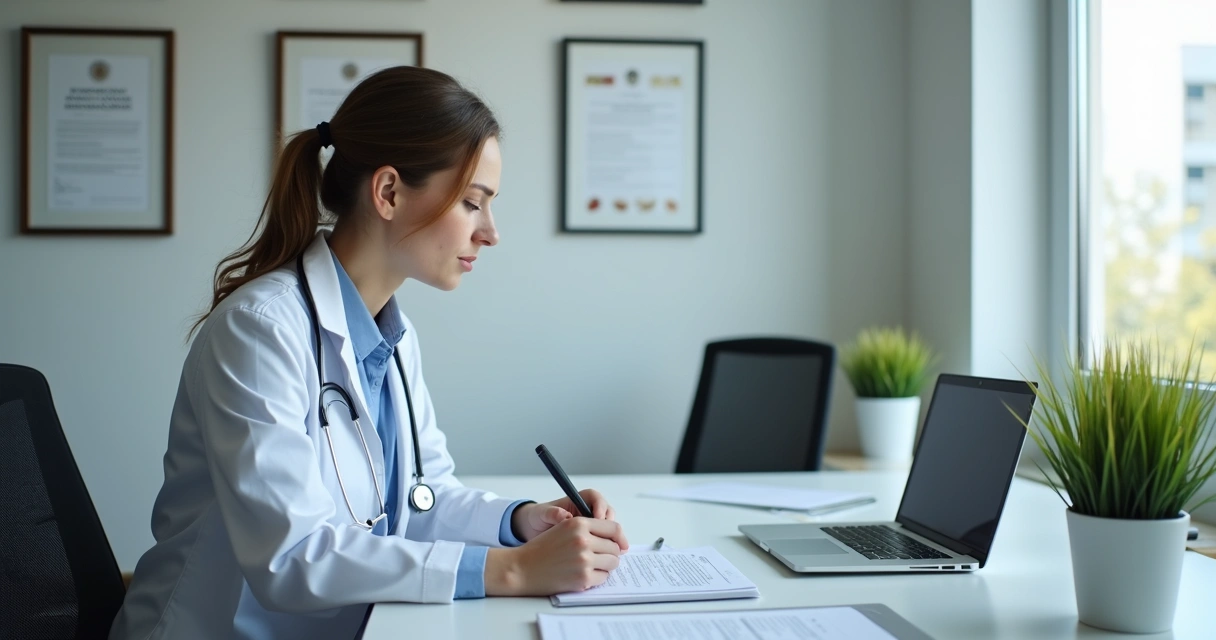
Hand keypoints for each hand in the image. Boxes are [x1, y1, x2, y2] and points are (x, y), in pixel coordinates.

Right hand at [485, 517, 626, 595]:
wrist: (521, 568)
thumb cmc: (541, 549)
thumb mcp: (563, 528)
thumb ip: (587, 529)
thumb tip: (615, 539)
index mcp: (578, 523)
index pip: (613, 528)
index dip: (618, 537)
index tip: (619, 544)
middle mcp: (583, 540)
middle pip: (615, 547)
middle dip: (610, 553)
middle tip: (600, 557)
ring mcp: (584, 560)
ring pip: (612, 563)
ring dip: (605, 565)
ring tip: (591, 565)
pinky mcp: (583, 578)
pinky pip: (603, 578)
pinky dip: (597, 577)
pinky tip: (583, 574)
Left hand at [511, 489, 626, 545]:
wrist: (534, 531)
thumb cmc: (539, 518)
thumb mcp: (542, 514)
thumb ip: (552, 513)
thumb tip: (565, 515)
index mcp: (578, 499)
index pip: (595, 498)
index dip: (600, 507)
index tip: (598, 518)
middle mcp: (588, 510)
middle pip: (608, 514)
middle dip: (611, 527)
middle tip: (609, 538)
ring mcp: (592, 524)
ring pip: (610, 529)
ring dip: (612, 539)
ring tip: (608, 550)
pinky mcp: (593, 537)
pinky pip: (605, 541)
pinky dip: (607, 548)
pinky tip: (603, 558)